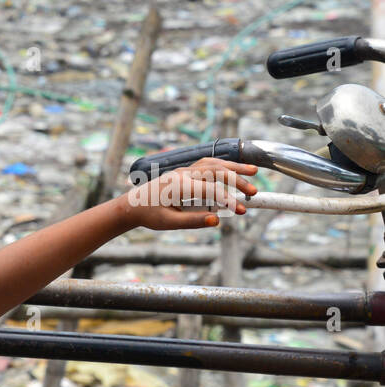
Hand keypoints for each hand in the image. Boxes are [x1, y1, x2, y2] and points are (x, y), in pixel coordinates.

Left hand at [119, 158, 257, 230]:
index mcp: (179, 186)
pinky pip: (207, 164)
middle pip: (217, 171)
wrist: (132, 205)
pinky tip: (233, 169)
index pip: (211, 190)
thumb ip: (193, 221)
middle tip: (254, 193)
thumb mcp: (169, 223)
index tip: (242, 210)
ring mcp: (184, 171)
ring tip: (253, 172)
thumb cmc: (149, 215)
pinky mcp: (185, 172)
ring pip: (213, 163)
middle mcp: (183, 175)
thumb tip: (217, 220)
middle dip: (238, 180)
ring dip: (234, 166)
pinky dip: (223, 165)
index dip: (228, 200)